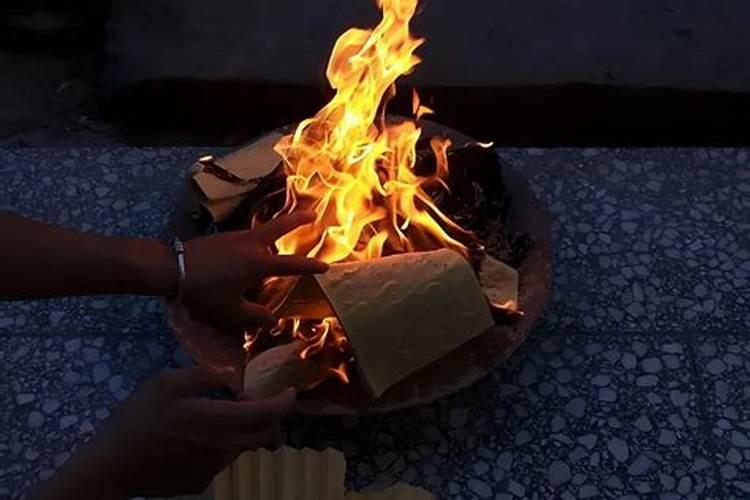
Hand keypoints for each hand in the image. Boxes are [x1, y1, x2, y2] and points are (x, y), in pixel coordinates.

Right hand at [30, 366, 295, 499]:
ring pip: (244, 448)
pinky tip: (193, 440)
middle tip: (249, 403)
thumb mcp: (165, 382)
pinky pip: (222, 461)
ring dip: (242, 432)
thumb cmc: (136, 419)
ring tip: (213, 418)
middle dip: (271, 419)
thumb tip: (231, 374)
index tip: (290, 392)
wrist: (110, 466)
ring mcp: (212, 469)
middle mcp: (222, 447)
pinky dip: (221, 446)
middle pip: (267, 436)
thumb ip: (204, 374)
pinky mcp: (201, 483)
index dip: (284, 402)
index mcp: (215, 420)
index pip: (267, 414)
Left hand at [181, 211, 326, 329]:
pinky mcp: (223, 236)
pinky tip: (249, 251)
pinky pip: (247, 236)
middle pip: (280, 226)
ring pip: (262, 232)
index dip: (311, 266)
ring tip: (280, 238)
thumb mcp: (231, 311)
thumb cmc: (204, 291)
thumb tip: (273, 321)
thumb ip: (255, 316)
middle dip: (298, 220)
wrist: (172, 267)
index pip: (292, 265)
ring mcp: (237, 236)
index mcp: (258, 263)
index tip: (326, 266)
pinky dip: (256, 240)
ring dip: (274, 232)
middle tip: (312, 214)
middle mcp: (252, 244)